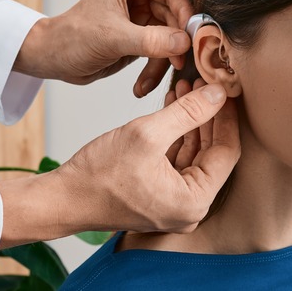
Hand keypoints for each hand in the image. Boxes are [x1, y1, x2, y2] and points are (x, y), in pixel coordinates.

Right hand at [0, 83, 240, 248]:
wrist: (64, 197)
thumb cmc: (99, 175)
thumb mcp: (147, 134)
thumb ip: (188, 112)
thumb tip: (218, 94)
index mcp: (194, 201)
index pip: (226, 152)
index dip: (226, 117)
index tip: (225, 90)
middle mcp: (189, 208)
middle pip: (211, 154)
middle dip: (207, 116)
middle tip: (204, 84)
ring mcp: (173, 204)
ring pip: (193, 155)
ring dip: (190, 122)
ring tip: (185, 88)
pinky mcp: (159, 196)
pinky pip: (176, 162)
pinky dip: (176, 135)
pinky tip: (172, 107)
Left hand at [13, 0, 192, 96]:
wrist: (54, 58)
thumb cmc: (72, 38)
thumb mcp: (112, 38)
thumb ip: (150, 40)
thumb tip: (184, 42)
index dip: (186, 14)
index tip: (193, 38)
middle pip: (178, 15)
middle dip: (178, 43)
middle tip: (182, 64)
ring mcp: (144, 14)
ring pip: (173, 37)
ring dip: (165, 61)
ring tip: (150, 81)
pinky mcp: (144, 35)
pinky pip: (163, 52)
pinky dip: (156, 70)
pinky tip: (142, 86)